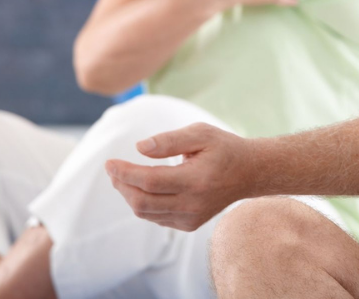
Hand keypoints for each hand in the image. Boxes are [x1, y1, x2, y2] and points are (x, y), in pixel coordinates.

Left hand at [105, 122, 256, 230]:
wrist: (249, 173)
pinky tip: (144, 187)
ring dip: (129, 195)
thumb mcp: (201, 133)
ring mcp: (191, 218)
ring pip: (146, 213)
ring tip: (124, 176)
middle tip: (113, 169)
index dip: (125, 173)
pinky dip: (144, 204)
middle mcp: (192, 204)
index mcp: (195, 180)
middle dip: (122, 185)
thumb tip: (140, 148)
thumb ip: (169, 140)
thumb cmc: (224, 148)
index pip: (149, 182)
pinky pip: (156, 218)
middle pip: (142, 202)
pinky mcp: (189, 224)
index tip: (109, 163)